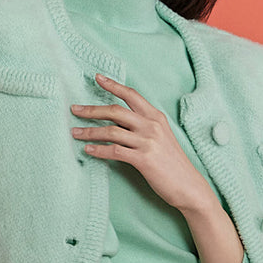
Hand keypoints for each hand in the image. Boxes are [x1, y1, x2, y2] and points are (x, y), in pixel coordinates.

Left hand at [70, 74, 210, 210]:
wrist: (188, 185)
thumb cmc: (172, 163)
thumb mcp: (162, 137)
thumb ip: (144, 126)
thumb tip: (120, 122)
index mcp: (156, 117)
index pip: (131, 95)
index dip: (113, 85)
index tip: (97, 77)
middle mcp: (152, 126)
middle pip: (115, 111)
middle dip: (92, 110)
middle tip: (74, 109)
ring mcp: (148, 142)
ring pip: (111, 131)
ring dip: (89, 132)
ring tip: (75, 133)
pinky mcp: (144, 159)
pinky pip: (115, 151)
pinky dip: (99, 150)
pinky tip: (88, 150)